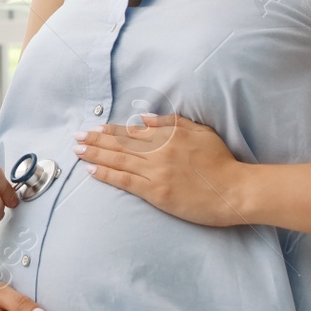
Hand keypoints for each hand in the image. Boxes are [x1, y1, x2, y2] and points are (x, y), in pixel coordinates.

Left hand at [74, 113, 250, 226]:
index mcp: (168, 135)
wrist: (234, 191)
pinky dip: (106, 175)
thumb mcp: (201, 132)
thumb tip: (143, 118)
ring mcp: (156, 173)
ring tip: (78, 151)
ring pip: (118, 161)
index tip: (93, 129)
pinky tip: (92, 171)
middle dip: (95, 141)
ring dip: (95, 155)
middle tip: (76, 138)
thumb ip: (171, 123)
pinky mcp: (156, 193)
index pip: (132, 132)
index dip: (110, 131)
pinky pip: (125, 182)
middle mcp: (158, 152)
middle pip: (119, 145)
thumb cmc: (221, 162)